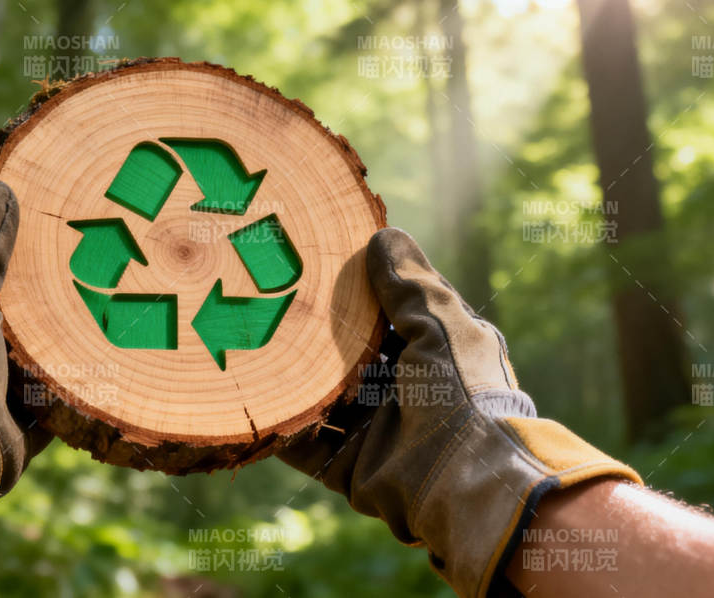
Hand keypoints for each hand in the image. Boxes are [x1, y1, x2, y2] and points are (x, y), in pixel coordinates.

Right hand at [278, 227, 639, 596]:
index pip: (394, 314)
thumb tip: (383, 235)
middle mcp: (407, 391)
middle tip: (272, 298)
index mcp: (438, 354)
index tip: (322, 262)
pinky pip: (306, 444)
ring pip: (325, 397)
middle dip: (317, 334)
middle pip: (352, 356)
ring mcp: (377, 430)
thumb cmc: (463, 391)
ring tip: (250, 342)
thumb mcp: (440, 323)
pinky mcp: (350, 467)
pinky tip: (250, 396)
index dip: (362, 291)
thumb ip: (409, 284)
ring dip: (293, 377)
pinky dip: (283, 425)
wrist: (463, 478)